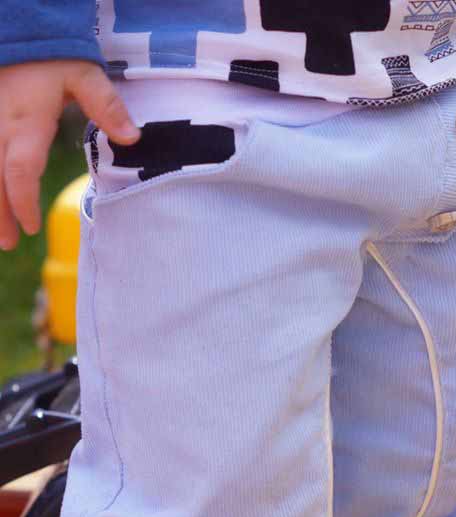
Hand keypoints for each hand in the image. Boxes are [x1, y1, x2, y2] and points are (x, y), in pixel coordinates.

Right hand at [0, 59, 139, 250]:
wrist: (15, 27)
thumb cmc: (49, 55)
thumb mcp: (82, 73)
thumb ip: (106, 106)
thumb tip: (133, 138)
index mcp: (25, 122)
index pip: (20, 169)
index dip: (23, 201)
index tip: (31, 226)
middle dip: (0, 213)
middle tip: (9, 242)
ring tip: (0, 236)